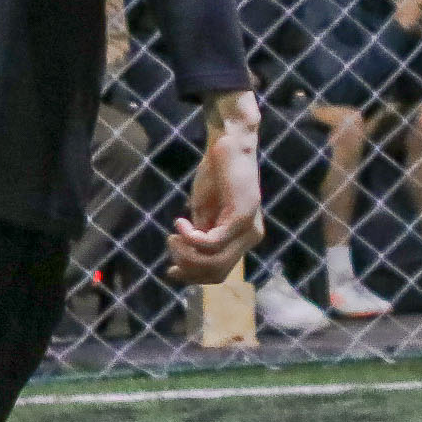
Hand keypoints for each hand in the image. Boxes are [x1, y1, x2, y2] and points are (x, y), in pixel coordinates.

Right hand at [167, 92, 262, 283]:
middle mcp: (251, 238)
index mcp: (242, 238)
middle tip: (170, 242)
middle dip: (186, 264)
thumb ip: (199, 237)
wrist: (228, 143)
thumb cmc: (215, 175)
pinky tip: (180, 224)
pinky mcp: (242, 217)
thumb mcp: (204, 213)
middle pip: (215, 273)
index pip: (219, 273)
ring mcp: (249, 228)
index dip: (193, 277)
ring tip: (174, 234)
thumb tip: (185, 262)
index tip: (171, 270)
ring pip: (213, 261)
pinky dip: (191, 238)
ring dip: (186, 251)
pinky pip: (213, 243)